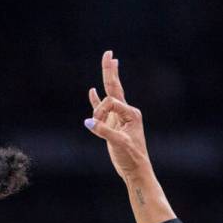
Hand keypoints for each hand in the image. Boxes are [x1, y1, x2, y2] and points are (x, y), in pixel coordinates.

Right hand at [85, 51, 152, 181]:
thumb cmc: (131, 156)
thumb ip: (103, 131)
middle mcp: (126, 112)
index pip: (110, 103)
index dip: (99, 112)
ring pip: (109, 94)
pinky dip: (96, 99)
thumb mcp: (118, 143)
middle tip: (109, 53)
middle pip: (114, 87)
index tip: (94, 125)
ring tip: (110, 62)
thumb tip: (87, 121)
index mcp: (131, 113)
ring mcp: (118, 117)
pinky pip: (102, 108)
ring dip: (107, 78)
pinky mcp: (111, 125)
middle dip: (110, 70)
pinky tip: (92, 90)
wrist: (135, 169)